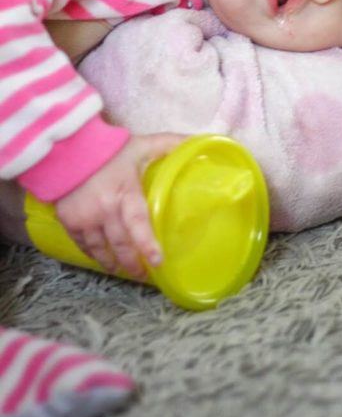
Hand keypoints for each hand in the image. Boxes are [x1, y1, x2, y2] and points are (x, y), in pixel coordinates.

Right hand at [55, 133, 186, 279]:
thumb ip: (170, 144)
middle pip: (120, 243)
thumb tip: (198, 142)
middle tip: (143, 275)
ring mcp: (84, 217)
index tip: (157, 261)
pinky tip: (101, 256)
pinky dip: (93, 253)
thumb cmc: (111, 149)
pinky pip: (83, 244)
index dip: (147, 244)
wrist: (69, 148)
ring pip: (100, 249)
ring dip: (112, 262)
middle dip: (132, 263)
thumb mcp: (143, 145)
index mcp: (125, 192)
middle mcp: (104, 209)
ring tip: (123, 270)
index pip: (138, 223)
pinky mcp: (69, 220)